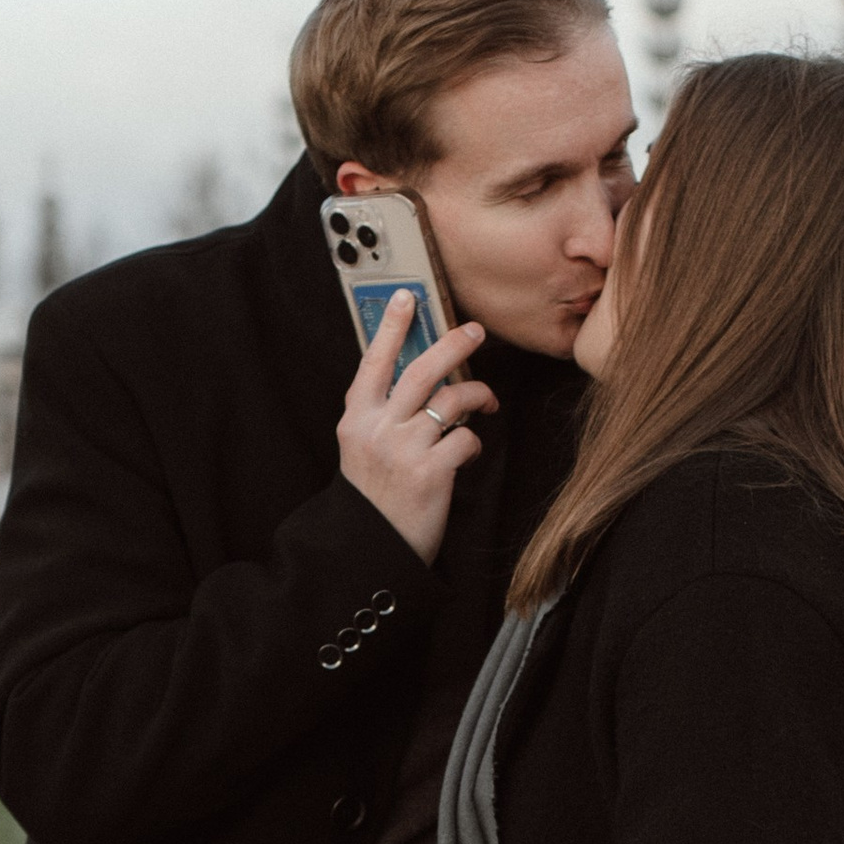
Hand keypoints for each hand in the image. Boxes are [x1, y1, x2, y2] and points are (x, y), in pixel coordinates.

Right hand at [337, 294, 497, 564]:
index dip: (392, 327)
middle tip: (475, 331)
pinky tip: (468, 454)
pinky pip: (465, 440)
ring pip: (451, 400)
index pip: (375, 361)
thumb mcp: (364, 447)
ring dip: (477, 395)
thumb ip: (384, 413)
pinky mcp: (429, 473)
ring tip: (486, 403)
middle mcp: (377, 428)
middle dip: (453, 343)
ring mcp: (403, 450)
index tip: (407, 298)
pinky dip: (473, 444)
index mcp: (357, 418)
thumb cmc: (375, 495)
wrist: (372, 546)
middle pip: (421, 370)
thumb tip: (424, 377)